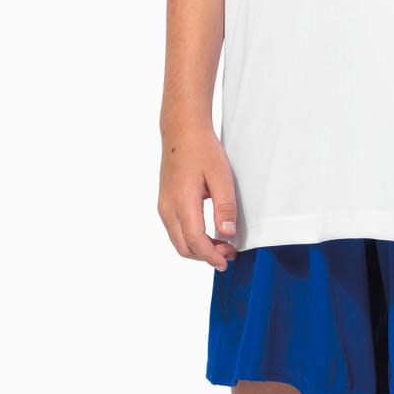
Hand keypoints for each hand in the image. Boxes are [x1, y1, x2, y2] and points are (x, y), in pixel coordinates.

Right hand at [159, 123, 238, 266]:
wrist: (181, 132)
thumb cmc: (202, 150)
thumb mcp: (221, 176)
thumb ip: (225, 206)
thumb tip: (227, 233)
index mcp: (182, 202)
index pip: (195, 240)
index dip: (211, 256)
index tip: (226, 262)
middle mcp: (168, 208)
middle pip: (184, 247)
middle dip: (206, 256)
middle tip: (229, 254)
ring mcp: (164, 207)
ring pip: (179, 241)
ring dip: (199, 249)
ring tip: (222, 245)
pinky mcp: (165, 204)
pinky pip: (176, 230)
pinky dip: (192, 239)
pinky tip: (209, 234)